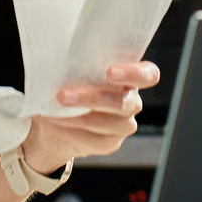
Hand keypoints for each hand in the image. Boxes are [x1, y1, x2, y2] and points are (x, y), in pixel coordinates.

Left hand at [22, 61, 160, 173]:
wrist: (58, 119)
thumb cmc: (69, 83)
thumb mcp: (73, 69)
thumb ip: (75, 63)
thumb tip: (55, 57)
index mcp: (130, 76)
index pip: (148, 74)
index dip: (134, 73)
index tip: (109, 72)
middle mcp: (131, 101)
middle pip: (124, 102)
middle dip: (91, 99)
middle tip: (62, 95)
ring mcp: (124, 124)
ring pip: (110, 123)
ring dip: (78, 118)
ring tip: (53, 112)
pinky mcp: (111, 143)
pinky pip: (97, 141)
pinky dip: (73, 132)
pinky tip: (57, 124)